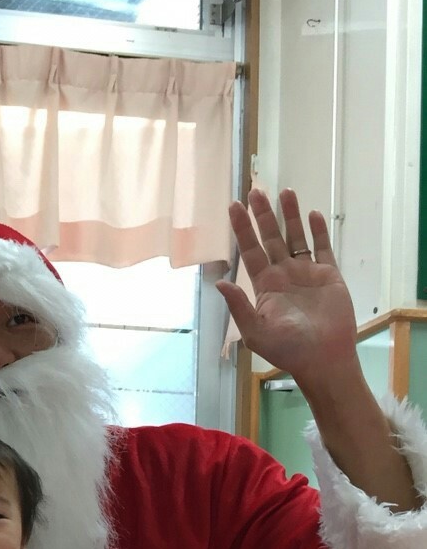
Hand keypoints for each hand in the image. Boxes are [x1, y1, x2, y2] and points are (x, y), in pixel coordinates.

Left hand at [217, 189, 357, 389]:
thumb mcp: (255, 331)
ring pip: (296, 236)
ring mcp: (306, 273)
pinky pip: (322, 247)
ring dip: (290, 215)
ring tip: (285, 191)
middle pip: (271, 238)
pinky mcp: (329, 274)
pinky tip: (311, 214)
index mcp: (265, 286)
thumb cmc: (287, 349)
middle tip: (257, 190)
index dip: (242, 229)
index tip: (234, 206)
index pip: (250, 251)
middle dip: (263, 215)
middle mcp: (284, 275)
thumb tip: (219, 283)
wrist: (323, 357)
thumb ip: (239, 306)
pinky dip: (318, 231)